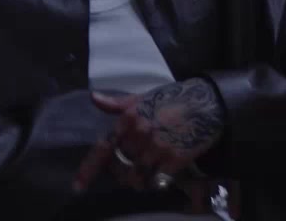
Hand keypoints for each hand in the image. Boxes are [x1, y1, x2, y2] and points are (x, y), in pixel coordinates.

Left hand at [74, 79, 225, 196]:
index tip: (78, 187)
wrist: (206, 103)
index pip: (103, 148)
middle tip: (129, 170)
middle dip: (121, 172)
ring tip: (144, 175)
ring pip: (136, 177)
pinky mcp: (175, 159)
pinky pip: (157, 181)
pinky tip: (160, 176)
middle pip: (120, 166)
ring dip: (137, 180)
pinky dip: (155, 183)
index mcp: (128, 119)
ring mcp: (157, 148)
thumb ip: (116, 103)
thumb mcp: (142, 97)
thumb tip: (93, 98)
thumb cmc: (172, 98)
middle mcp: (139, 134)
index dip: (88, 170)